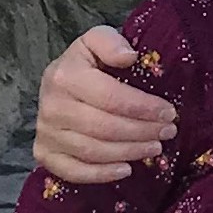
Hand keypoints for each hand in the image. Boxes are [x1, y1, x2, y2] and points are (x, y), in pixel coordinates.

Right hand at [33, 26, 177, 182]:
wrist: (60, 78)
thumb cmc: (88, 60)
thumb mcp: (98, 38)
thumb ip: (111, 42)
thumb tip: (129, 57)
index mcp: (65, 76)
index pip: (110, 97)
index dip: (142, 107)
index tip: (169, 112)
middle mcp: (51, 107)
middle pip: (103, 127)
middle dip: (141, 131)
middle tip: (168, 132)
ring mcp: (45, 133)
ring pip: (92, 151)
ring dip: (128, 152)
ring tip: (155, 147)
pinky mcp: (44, 153)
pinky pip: (73, 171)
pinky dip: (101, 174)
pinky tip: (126, 169)